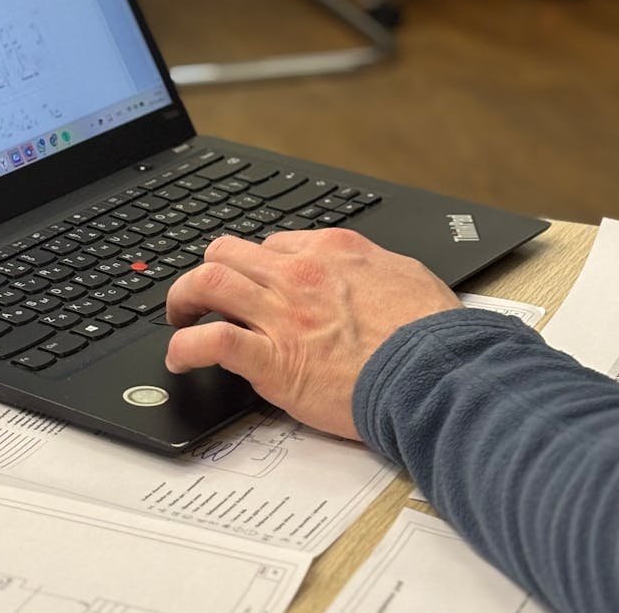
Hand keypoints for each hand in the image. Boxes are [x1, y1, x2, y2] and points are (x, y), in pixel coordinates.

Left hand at [165, 229, 460, 439]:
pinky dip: (183, 348)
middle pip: (227, 252)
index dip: (255, 268)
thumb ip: (371, 271)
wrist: (439, 371)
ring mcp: (282, 313)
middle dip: (208, 272)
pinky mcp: (273, 358)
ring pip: (206, 282)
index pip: (272, 246)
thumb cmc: (433, 335)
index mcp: (332, 251)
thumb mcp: (406, 277)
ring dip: (181, 299)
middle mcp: (300, 274)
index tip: (252, 287)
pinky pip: (210, 342)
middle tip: (201, 298)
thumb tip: (363, 276)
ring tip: (178, 319)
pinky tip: (179, 359)